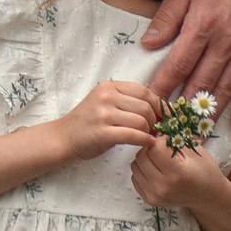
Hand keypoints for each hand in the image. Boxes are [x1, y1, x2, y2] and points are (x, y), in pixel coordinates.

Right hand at [45, 80, 159, 161]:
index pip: (144, 91)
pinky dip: (145, 140)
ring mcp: (103, 114)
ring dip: (150, 131)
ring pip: (142, 120)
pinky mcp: (103, 133)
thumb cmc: (88, 122)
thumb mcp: (105, 102)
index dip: (160, 105)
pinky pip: (134, 135)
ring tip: (149, 137)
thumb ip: (127, 101)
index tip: (167, 116)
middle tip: (157, 131)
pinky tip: (147, 144)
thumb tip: (160, 108)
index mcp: (109, 86)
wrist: (64, 137)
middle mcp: (106, 97)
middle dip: (156, 120)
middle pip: (146, 106)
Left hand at [129, 136, 229, 212]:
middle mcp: (164, 187)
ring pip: (135, 166)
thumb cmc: (205, 170)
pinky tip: (156, 170)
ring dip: (144, 159)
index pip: (154, 148)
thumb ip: (173, 139)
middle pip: (141, 156)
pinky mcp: (150, 201)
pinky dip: (142, 171)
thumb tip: (154, 129)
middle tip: (162, 148)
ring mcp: (155, 196)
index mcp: (177, 173)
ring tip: (159, 160)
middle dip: (150, 148)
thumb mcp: (194, 150)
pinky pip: (135, 178)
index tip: (167, 141)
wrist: (210, 196)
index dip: (159, 140)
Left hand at [143, 0, 230, 125]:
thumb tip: (148, 43)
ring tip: (197, 131)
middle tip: (172, 128)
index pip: (178, 64)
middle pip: (202, 81)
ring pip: (227, 86)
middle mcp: (227, 39)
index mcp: (203, 23)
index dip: (163, 86)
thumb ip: (167, 16)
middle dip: (185, 107)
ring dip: (211, 111)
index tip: (152, 104)